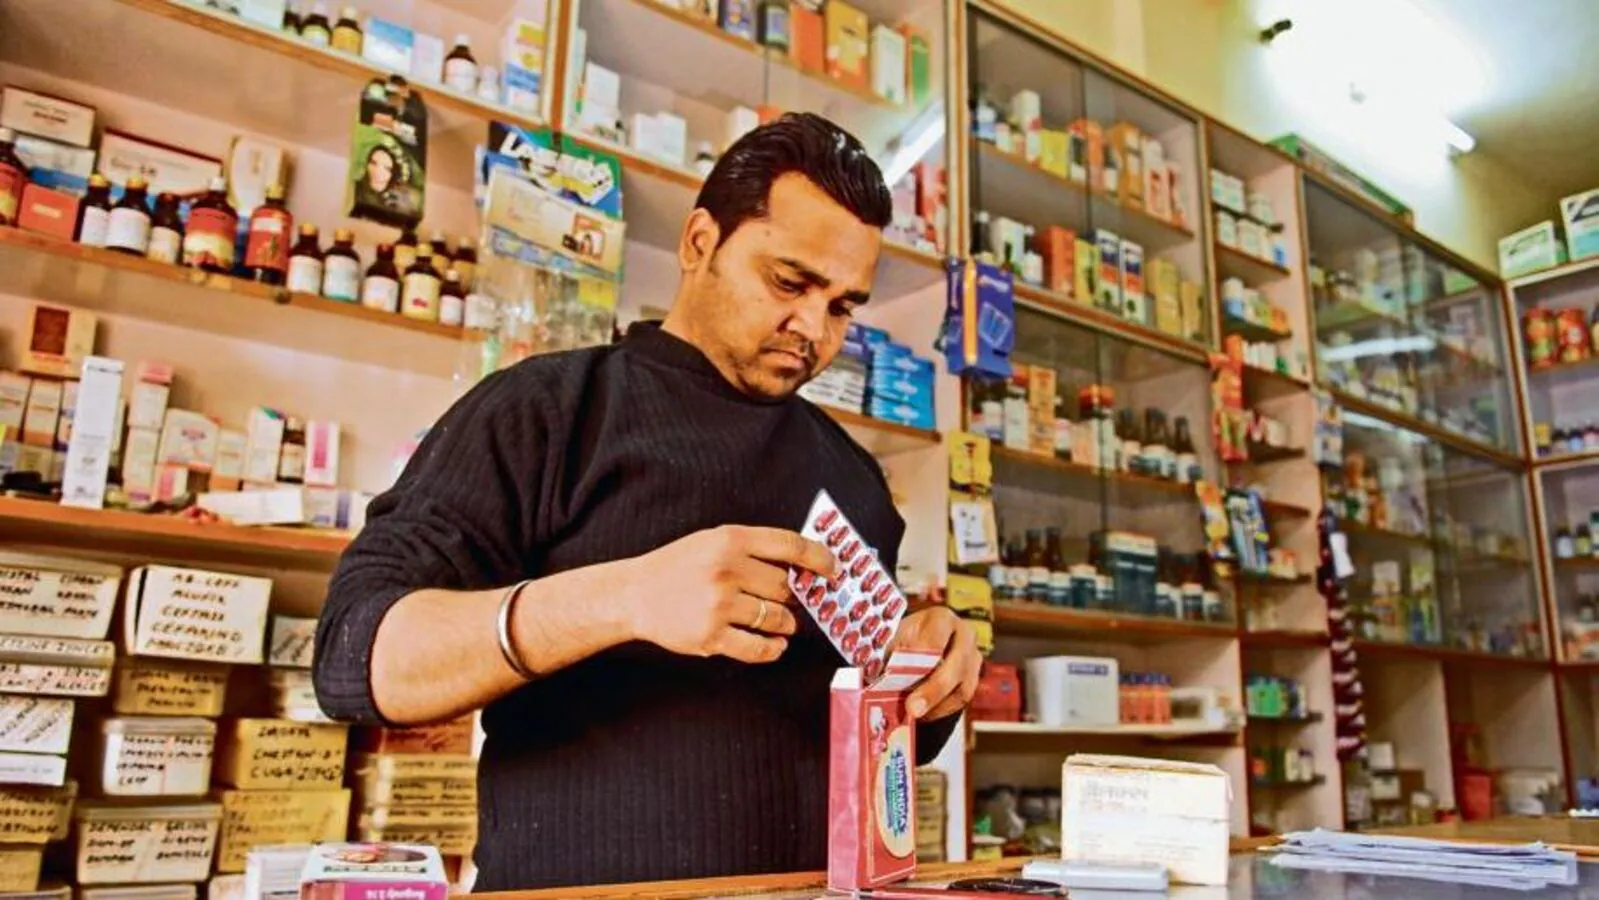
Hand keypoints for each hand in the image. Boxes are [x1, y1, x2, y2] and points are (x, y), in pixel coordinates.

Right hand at [623, 525, 836, 663]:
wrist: (634, 594)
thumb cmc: (679, 566)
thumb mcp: (713, 541)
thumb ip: (754, 549)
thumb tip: (805, 565)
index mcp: (730, 540)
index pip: (790, 546)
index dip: (819, 558)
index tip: (834, 569)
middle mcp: (726, 570)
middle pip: (787, 587)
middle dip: (797, 597)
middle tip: (796, 601)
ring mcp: (718, 605)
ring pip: (777, 618)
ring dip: (786, 623)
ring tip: (783, 622)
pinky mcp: (710, 636)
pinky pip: (758, 647)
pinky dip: (773, 649)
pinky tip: (775, 644)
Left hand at [893, 606, 979, 720]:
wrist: (918, 647)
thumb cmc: (904, 641)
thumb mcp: (894, 640)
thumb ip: (892, 654)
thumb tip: (882, 676)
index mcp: (941, 618)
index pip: (935, 639)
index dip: (920, 658)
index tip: (902, 675)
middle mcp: (964, 634)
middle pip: (956, 664)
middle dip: (932, 690)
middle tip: (912, 709)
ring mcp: (973, 657)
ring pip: (963, 686)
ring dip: (937, 704)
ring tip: (915, 715)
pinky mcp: (974, 678)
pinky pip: (962, 698)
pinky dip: (942, 709)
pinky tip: (925, 714)